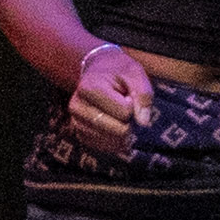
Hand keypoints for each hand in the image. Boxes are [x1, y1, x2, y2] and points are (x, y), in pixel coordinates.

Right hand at [66, 42, 155, 157]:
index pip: (125, 112)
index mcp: (89, 88)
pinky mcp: (79, 134)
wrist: (96, 70)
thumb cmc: (117, 71)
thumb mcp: (135, 73)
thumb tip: (144, 123)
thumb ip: (143, 94)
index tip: (125, 94)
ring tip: (117, 114)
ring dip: (123, 133)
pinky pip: (103, 148)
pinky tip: (115, 128)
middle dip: (129, 121)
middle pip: (118, 131)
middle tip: (122, 105)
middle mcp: (78, 107)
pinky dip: (115, 142)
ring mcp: (76, 122)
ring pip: (111, 142)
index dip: (133, 104)